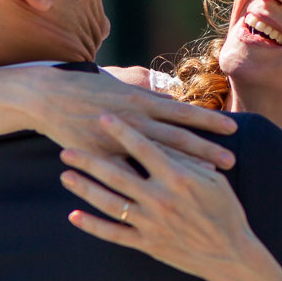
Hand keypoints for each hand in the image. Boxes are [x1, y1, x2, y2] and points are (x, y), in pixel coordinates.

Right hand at [4, 68, 236, 169]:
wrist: (48, 96)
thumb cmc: (88, 88)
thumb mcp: (122, 83)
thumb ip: (150, 92)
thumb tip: (174, 97)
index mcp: (140, 100)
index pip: (182, 112)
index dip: (208, 121)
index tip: (233, 129)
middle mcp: (133, 120)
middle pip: (176, 138)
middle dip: (205, 150)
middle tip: (231, 161)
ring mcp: (116, 142)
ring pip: (156, 158)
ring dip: (184, 169)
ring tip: (209, 179)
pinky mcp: (100, 158)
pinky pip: (127, 175)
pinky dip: (146, 184)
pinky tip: (163, 196)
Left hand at [59, 116, 261, 280]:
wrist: (231, 255)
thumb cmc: (226, 212)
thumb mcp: (213, 180)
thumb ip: (188, 160)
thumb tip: (167, 140)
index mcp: (178, 178)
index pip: (143, 148)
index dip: (122, 131)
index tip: (103, 117)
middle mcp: (160, 199)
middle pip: (116, 174)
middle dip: (90, 160)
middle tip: (67, 148)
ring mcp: (151, 223)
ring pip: (109, 203)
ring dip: (85, 189)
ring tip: (65, 176)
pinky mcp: (148, 244)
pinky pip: (114, 234)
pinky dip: (93, 226)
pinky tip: (74, 215)